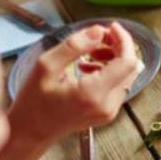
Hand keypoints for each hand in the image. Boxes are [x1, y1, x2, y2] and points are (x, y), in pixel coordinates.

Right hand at [7, 22, 138, 144]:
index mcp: (93, 93)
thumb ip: (74, 46)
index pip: (127, 62)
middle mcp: (107, 105)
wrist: (30, 132)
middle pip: (130, 67)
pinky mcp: (108, 112)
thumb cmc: (33, 102)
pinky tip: (88, 67)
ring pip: (126, 75)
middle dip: (118, 47)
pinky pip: (118, 85)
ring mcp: (110, 111)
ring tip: (90, 52)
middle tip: (98, 37)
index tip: (111, 27)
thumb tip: (98, 31)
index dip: (123, 40)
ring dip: (114, 58)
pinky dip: (109, 70)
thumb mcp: (46, 66)